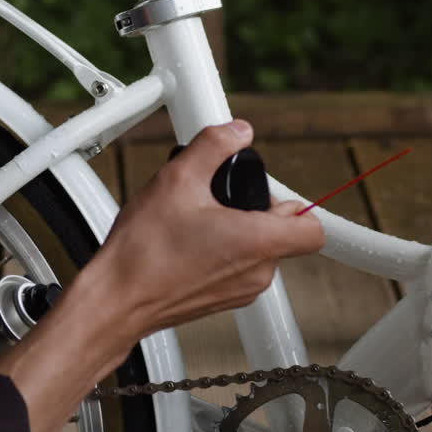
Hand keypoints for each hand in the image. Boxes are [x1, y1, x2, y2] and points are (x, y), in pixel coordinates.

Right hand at [0, 120, 325, 431]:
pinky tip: (190, 241)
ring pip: (260, 250)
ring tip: (199, 219)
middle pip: (283, 233)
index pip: (314, 229)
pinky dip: (224, 252)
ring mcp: (243, 291)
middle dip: (257, 210)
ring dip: (239, 231)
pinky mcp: (224, 300)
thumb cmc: (144, 251)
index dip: (299, 204)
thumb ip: (214, 145)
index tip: (273, 193)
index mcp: (259, 242)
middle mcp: (258, 272)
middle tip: (220, 199)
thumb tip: (237, 131)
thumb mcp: (178, 178)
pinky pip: (240, 268)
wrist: (117, 299)